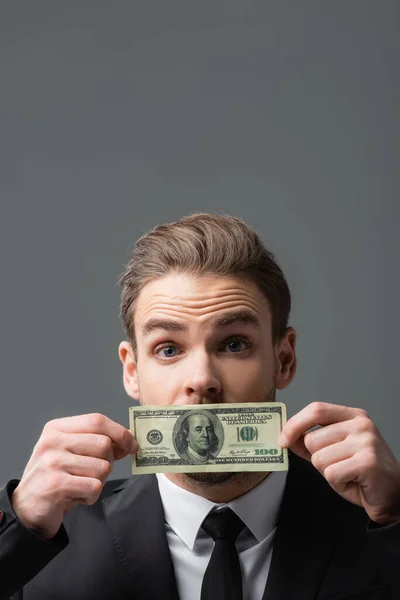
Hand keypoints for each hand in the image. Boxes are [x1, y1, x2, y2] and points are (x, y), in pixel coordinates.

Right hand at [11, 414, 137, 538]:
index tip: (132, 445)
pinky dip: (91, 496)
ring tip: (80, 486)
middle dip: (108, 461)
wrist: (27, 508)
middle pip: (103, 444)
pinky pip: (94, 487)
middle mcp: (53, 441)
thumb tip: (128, 441)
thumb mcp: (72, 453)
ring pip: (102, 467)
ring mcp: (53, 462)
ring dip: (98, 482)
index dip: (120, 432)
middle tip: (95, 473)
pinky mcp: (56, 485)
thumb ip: (96, 444)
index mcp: (57, 428)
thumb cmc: (56, 477)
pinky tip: (77, 496)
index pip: (97, 421)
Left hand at [279, 402, 399, 524]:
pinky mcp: (368, 462)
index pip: (316, 409)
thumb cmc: (361, 473)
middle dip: (318, 459)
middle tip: (340, 466)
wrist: (393, 495)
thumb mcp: (334, 452)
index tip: (283, 440)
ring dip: (328, 473)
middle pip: (312, 439)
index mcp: (353, 416)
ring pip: (319, 458)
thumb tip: (286, 437)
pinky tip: (354, 482)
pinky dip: (338, 484)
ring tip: (348, 474)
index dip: (295, 424)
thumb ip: (311, 443)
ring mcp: (366, 442)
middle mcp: (361, 424)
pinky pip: (331, 474)